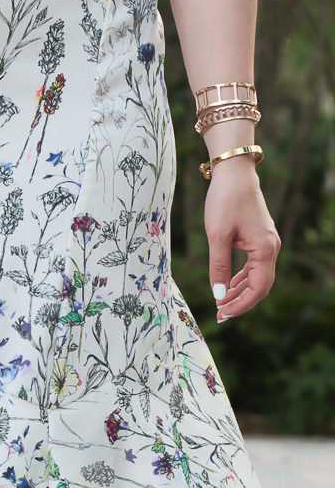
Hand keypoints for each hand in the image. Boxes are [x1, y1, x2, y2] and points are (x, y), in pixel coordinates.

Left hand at [204, 159, 280, 323]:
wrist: (234, 173)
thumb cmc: (225, 200)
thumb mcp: (217, 236)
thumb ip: (219, 268)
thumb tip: (219, 296)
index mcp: (264, 249)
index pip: (258, 289)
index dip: (240, 305)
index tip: (221, 313)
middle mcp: (271, 248)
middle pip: (260, 287)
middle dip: (241, 303)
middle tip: (219, 315)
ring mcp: (267, 243)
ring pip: (257, 278)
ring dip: (240, 292)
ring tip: (221, 304)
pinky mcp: (259, 239)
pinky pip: (254, 267)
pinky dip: (241, 279)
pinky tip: (227, 287)